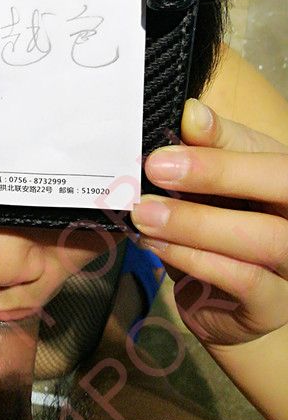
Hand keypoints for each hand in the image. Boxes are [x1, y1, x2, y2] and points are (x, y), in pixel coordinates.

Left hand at [131, 98, 287, 348]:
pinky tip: (157, 247)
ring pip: (262, 241)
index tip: (161, 157)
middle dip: (214, 179)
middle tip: (152, 174)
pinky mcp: (274, 306)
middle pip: (280, 190)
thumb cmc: (229, 216)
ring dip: (194, 225)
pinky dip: (194, 260)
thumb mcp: (224, 172)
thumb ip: (212, 143)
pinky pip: (243, 281)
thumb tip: (191, 112)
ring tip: (146, 216)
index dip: (221, 159)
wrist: (225, 292)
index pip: (275, 164)